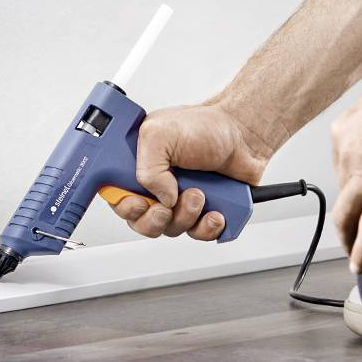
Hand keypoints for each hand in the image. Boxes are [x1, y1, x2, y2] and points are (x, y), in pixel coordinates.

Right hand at [110, 102, 277, 241]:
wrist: (245, 135)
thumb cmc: (206, 126)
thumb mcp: (161, 133)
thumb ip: (146, 168)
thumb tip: (158, 198)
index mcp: (139, 165)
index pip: (116, 196)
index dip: (124, 205)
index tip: (138, 202)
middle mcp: (156, 184)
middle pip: (140, 220)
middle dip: (154, 218)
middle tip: (166, 206)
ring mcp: (179, 200)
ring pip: (169, 229)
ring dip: (184, 216)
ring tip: (199, 194)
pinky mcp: (202, 213)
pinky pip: (197, 234)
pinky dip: (206, 227)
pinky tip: (214, 211)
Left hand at [330, 66, 361, 273]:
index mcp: (345, 130)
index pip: (340, 172)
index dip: (351, 192)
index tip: (357, 203)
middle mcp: (350, 151)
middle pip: (340, 198)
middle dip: (343, 223)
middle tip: (348, 238)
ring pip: (351, 216)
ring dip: (351, 240)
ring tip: (356, 254)